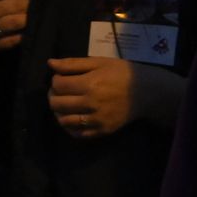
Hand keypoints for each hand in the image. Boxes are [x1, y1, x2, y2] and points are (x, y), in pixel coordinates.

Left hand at [47, 56, 172, 137]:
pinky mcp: (101, 131)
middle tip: (60, 91)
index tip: (61, 78)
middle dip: (53, 95)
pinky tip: (72, 117)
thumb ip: (73, 64)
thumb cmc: (122, 73)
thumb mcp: (99, 62)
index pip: (58, 85)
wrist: (146, 92)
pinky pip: (77, 134)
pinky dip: (69, 127)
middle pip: (57, 103)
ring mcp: (95, 120)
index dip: (55, 80)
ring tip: (65, 104)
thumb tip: (50, 64)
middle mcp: (90, 104)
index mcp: (89, 84)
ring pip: (63, 121)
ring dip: (58, 112)